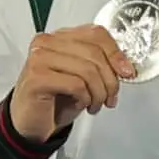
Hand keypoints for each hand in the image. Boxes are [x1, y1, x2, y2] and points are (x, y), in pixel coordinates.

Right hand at [9, 24, 135, 142]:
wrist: (30, 124)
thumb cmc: (56, 99)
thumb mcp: (84, 77)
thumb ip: (100, 64)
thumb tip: (125, 66)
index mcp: (62, 36)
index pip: (96, 34)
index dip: (116, 53)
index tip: (127, 72)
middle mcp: (48, 42)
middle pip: (94, 53)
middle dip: (110, 80)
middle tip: (111, 98)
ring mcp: (39, 57)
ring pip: (87, 70)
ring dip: (99, 93)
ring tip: (96, 105)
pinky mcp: (36, 77)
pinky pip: (75, 84)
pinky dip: (85, 98)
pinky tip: (81, 105)